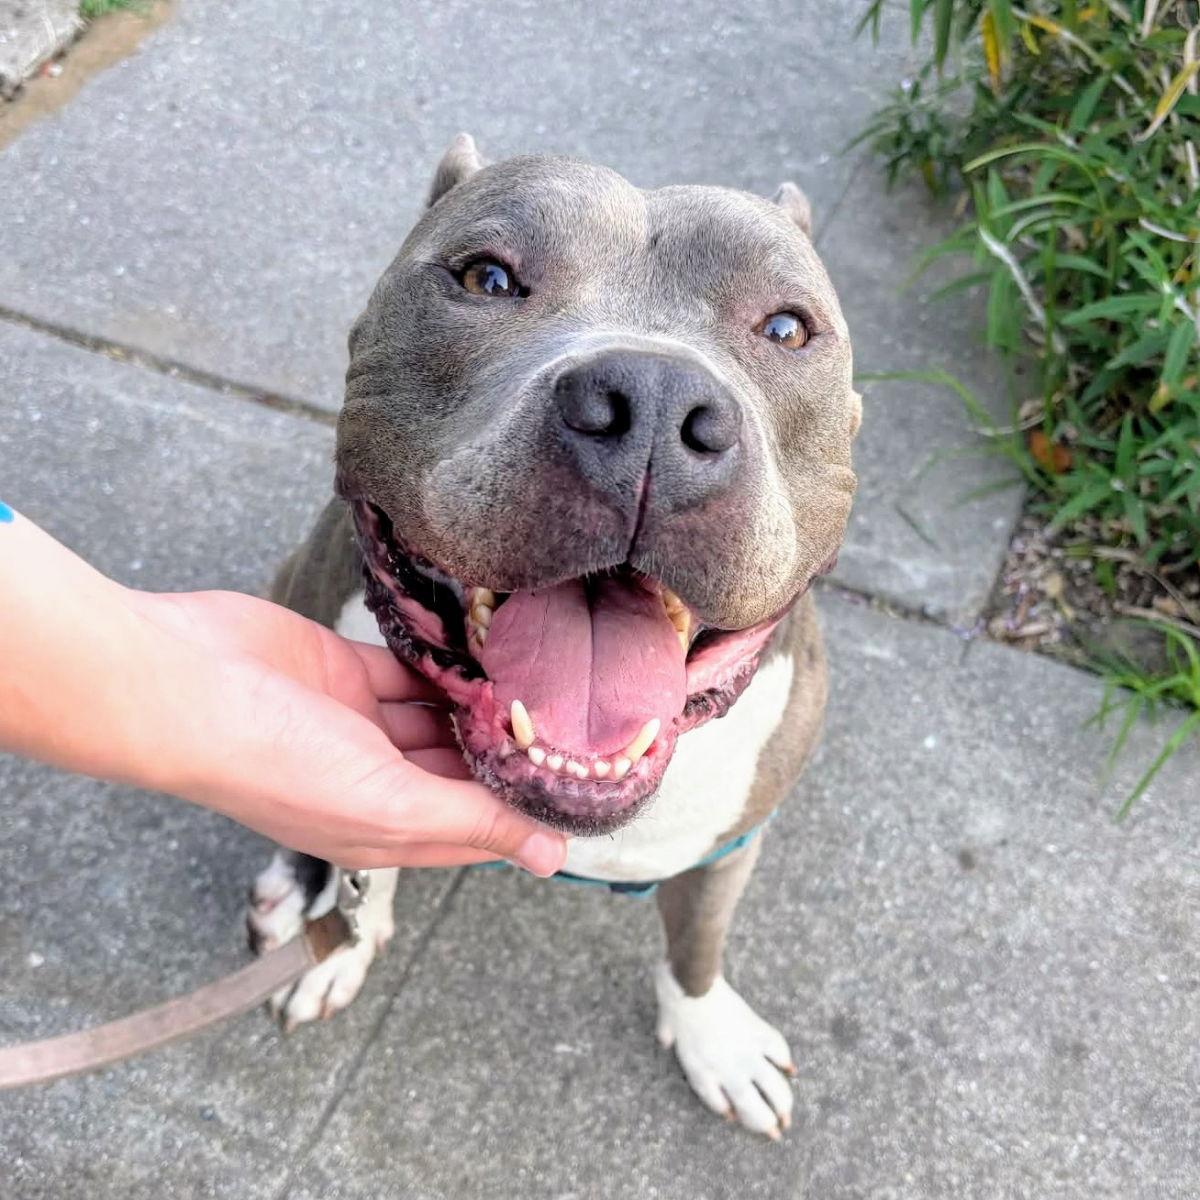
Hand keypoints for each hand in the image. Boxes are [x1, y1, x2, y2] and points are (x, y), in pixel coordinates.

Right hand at [126, 588, 566, 873]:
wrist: (186, 683)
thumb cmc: (276, 760)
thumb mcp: (388, 804)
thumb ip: (471, 821)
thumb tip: (551, 857)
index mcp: (382, 830)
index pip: (472, 831)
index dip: (522, 814)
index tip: (581, 789)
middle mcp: (374, 781)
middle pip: (459, 772)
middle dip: (507, 753)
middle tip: (572, 720)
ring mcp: (359, 725)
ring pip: (439, 718)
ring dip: (481, 704)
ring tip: (542, 682)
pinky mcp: (348, 672)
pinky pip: (410, 670)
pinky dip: (444, 662)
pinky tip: (489, 649)